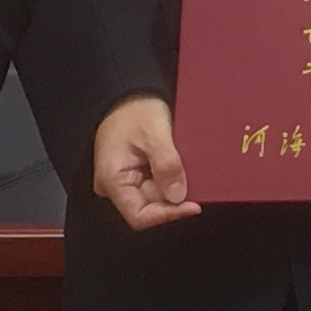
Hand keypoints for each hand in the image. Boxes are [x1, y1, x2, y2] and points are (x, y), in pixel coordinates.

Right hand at [93, 96, 201, 230]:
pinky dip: (172, 178)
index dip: (168, 214)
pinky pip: (157, 183)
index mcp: (113, 180)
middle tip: (198, 185)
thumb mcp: (154, 134)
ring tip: (190, 172)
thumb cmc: (133, 109)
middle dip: (175, 198)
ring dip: (175, 187)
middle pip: (150, 207)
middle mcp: (116, 186)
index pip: (140, 216)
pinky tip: (183, 168)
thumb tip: (177, 196)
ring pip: (156, 196)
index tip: (193, 206)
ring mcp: (126, 180)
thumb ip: (166, 165)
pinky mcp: (136, 173)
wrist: (128, 93)